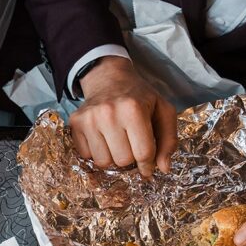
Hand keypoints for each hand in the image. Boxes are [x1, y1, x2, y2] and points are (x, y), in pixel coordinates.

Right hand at [72, 56, 177, 176]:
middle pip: (123, 160)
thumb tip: (164, 168)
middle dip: (130, 158)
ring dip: (112, 157)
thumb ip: (169, 140)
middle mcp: (109, 113)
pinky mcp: (75, 124)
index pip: (143, 153)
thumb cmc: (139, 97)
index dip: (148, 164)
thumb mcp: (163, 111)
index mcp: (133, 109)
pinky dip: (96, 152)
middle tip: (131, 145)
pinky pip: (86, 156)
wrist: (108, 78)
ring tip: (117, 142)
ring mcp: (89, 119)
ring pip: (103, 162)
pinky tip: (102, 138)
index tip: (148, 165)